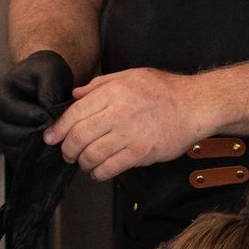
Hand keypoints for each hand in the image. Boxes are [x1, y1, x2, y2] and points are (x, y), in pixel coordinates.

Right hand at [0, 50, 73, 153]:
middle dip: (32, 134)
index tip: (49, 117)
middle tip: (53, 132)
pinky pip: (19, 154)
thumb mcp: (51, 73)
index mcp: (0, 93)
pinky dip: (33, 155)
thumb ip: (49, 93)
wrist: (46, 78)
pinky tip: (50, 149)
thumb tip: (49, 117)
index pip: (9, 109)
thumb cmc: (46, 72)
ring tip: (53, 140)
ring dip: (34, 146)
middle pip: (7, 132)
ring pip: (12, 146)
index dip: (30, 115)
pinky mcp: (13, 140)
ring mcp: (3, 128)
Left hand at [44, 68, 206, 180]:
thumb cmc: (165, 90)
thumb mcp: (130, 76)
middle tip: (67, 153)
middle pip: (78, 136)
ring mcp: (130, 134)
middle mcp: (118, 112)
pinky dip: (99, 173)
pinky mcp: (141, 152)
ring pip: (92, 154)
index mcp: (113, 92)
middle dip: (67, 149)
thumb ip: (100, 85)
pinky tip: (99, 171)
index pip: (74, 113)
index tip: (51, 137)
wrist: (196, 105)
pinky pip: (110, 167)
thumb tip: (75, 94)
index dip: (58, 129)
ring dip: (83, 163)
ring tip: (84, 163)